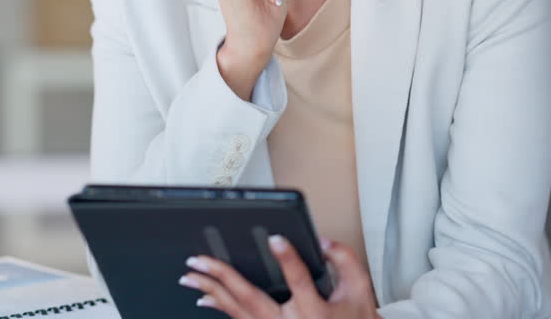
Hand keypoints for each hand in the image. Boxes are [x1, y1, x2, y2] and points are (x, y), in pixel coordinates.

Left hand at [178, 235, 377, 318]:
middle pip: (250, 298)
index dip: (287, 257)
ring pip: (237, 311)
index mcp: (314, 313)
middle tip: (200, 260)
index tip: (276, 238)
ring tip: (191, 276)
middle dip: (222, 276)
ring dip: (211, 291)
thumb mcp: (360, 291)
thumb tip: (323, 241)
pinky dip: (220, 308)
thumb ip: (345, 260)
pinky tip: (205, 299)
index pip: (298, 280)